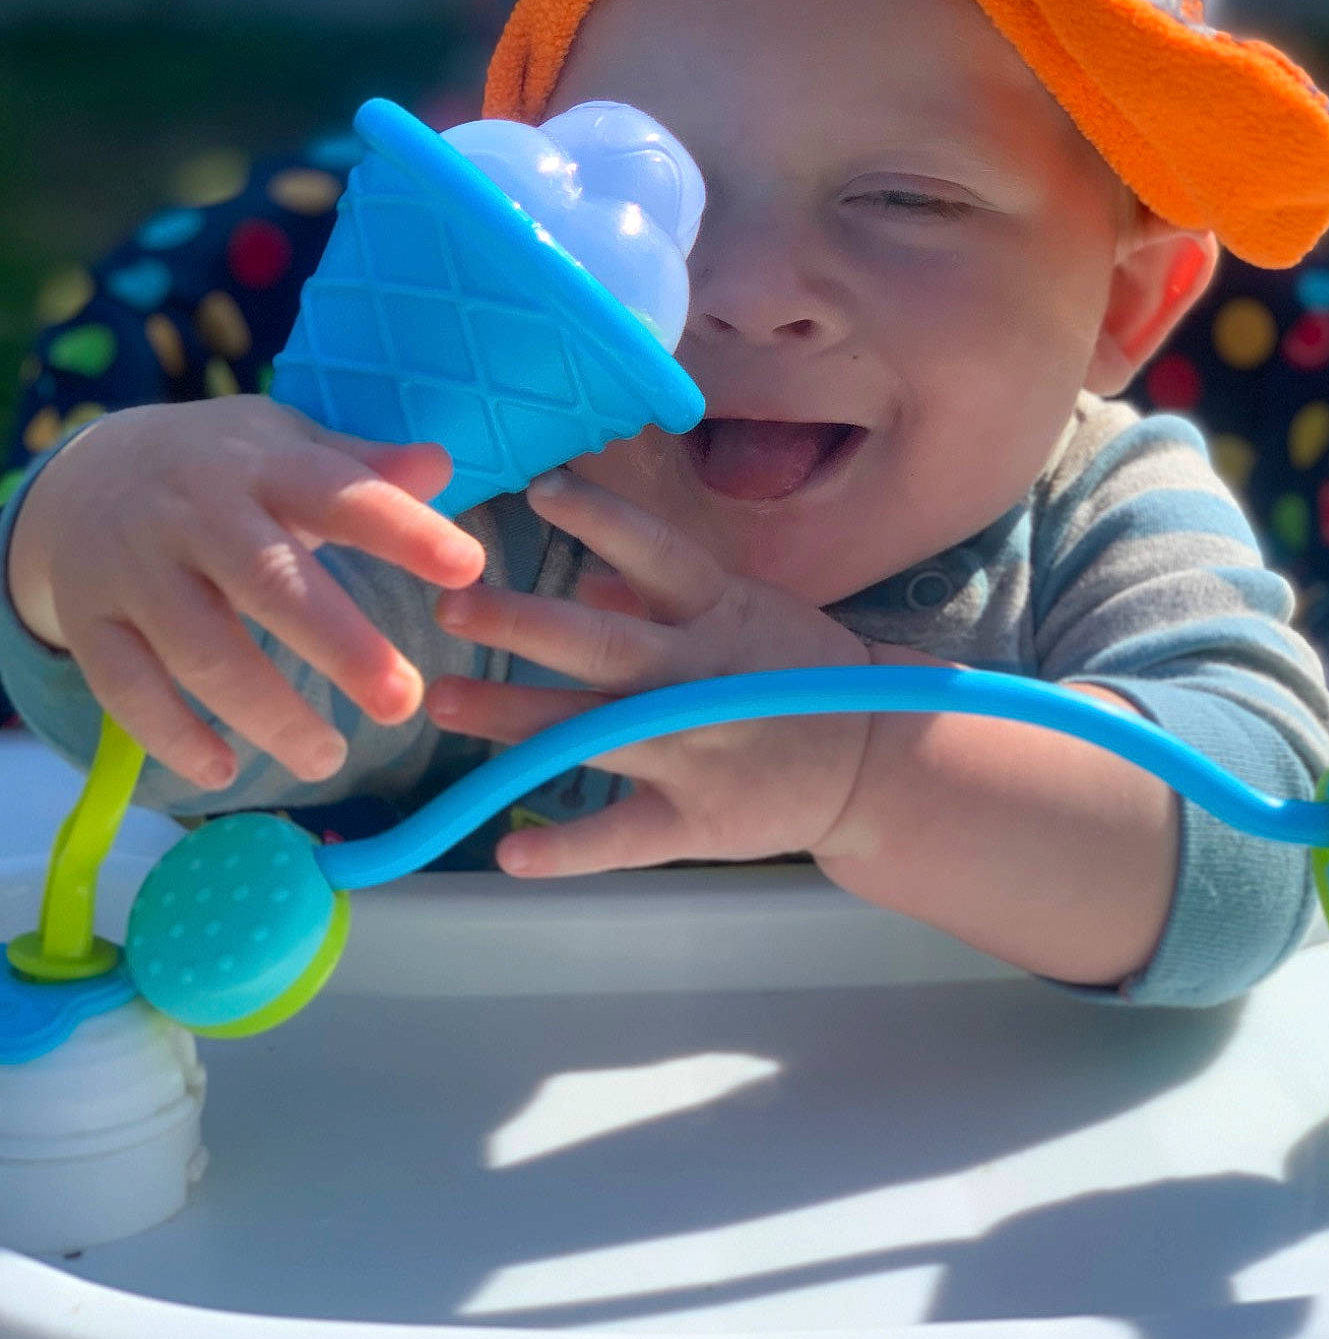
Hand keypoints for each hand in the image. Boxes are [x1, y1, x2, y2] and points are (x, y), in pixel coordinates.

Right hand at [6, 397, 484, 789]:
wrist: (81, 475)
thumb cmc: (223, 472)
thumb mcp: (290, 448)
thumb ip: (365, 468)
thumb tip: (443, 464)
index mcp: (262, 465)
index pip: (340, 493)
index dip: (404, 528)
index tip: (469, 566)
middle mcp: (195, 514)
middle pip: (268, 581)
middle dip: (339, 644)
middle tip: (403, 702)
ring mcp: (136, 569)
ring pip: (199, 649)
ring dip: (267, 711)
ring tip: (330, 758)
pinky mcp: (90, 622)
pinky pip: (127, 688)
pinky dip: (172, 736)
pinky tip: (225, 773)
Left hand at [425, 466, 871, 874]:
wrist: (877, 760)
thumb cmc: (801, 674)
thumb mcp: (748, 611)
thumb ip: (664, 595)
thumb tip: (587, 574)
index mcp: (720, 613)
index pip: (655, 552)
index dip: (600, 518)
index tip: (538, 488)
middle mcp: (700, 676)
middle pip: (602, 645)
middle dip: (523, 625)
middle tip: (451, 607)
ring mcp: (696, 751)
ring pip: (593, 732)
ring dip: (512, 718)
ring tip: (442, 701)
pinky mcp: (697, 820)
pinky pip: (623, 836)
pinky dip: (566, 848)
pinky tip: (507, 850)